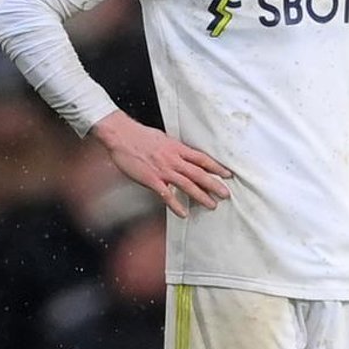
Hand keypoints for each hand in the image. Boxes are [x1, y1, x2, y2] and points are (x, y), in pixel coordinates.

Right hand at [91, 111, 231, 217]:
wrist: (121, 135)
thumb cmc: (140, 135)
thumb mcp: (163, 139)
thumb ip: (175, 148)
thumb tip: (183, 154)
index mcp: (177, 149)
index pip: (202, 159)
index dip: (216, 167)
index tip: (228, 175)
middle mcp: (174, 160)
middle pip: (199, 174)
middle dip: (214, 185)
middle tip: (226, 194)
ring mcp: (163, 170)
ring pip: (187, 185)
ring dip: (201, 196)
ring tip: (212, 205)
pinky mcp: (151, 179)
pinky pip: (166, 195)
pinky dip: (176, 205)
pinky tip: (184, 213)